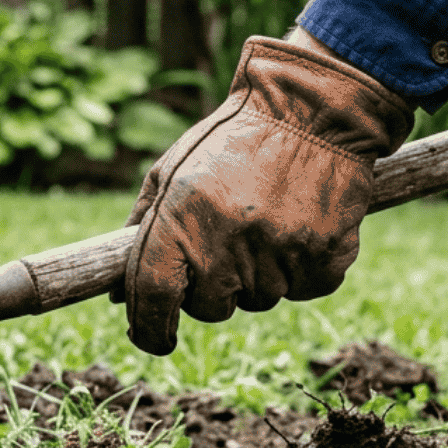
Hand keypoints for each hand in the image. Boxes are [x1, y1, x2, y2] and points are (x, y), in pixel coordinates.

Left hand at [112, 33, 413, 354]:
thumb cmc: (235, 136)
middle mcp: (228, 244)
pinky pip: (304, 289)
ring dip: (258, 274)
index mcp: (182, 218)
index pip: (154, 296)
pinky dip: (301, 268)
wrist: (314, 109)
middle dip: (211, 288)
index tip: (154, 338)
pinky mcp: (326, 259)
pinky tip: (300, 226)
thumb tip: (122, 293)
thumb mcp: (174, 168)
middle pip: (209, 308)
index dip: (149, 327)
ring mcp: (280, 255)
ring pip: (259, 299)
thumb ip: (144, 227)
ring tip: (267, 220)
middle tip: (226, 242)